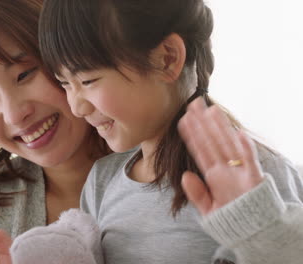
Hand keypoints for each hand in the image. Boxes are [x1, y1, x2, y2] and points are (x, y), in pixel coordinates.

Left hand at [178, 97, 263, 215]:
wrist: (255, 231)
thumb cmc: (232, 219)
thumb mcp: (209, 209)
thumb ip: (196, 193)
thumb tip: (184, 176)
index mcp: (213, 175)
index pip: (200, 150)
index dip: (192, 135)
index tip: (183, 119)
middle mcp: (225, 169)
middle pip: (212, 142)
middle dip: (203, 123)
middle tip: (194, 103)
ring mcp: (239, 172)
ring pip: (228, 145)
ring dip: (220, 128)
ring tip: (211, 110)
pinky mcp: (254, 178)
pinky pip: (250, 161)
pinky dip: (245, 147)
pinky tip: (238, 133)